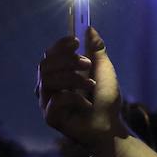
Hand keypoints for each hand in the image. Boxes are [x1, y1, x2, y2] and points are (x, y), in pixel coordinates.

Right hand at [37, 27, 127, 150]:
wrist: (111, 127)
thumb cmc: (106, 101)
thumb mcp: (104, 71)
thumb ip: (97, 51)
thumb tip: (90, 28)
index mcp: (59, 74)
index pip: (49, 54)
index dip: (60, 45)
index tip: (75, 41)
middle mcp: (48, 87)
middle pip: (44, 64)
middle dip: (67, 61)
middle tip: (87, 64)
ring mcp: (47, 102)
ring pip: (48, 80)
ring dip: (73, 79)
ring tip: (91, 85)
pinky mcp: (50, 117)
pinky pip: (56, 100)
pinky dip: (74, 99)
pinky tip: (86, 105)